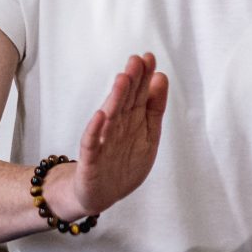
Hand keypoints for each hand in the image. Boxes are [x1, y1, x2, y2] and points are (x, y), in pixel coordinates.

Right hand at [55, 54, 168, 218]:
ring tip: (122, 80)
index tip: (149, 57)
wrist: (101, 193)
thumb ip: (153, 108)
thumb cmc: (123, 162)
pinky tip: (100, 116)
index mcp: (132, 120)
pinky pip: (92, 143)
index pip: (139, 95)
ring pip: (111, 117)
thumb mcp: (147, 134)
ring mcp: (104, 142)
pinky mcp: (91, 159)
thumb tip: (160, 77)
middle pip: (125, 101)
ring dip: (115, 98)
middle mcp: (117, 127)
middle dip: (131, 81)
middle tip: (136, 60)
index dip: (144, 77)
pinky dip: (96, 130)